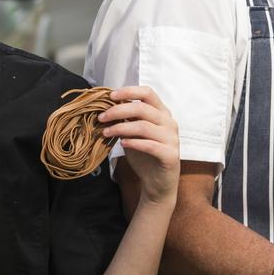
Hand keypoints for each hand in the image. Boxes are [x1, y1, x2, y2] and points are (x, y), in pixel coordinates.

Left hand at [98, 86, 179, 205]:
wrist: (157, 183)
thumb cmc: (144, 155)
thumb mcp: (134, 133)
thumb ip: (127, 118)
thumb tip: (106, 105)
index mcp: (162, 113)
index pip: (148, 93)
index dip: (129, 91)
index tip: (110, 96)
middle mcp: (169, 122)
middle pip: (142, 108)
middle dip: (118, 110)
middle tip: (101, 117)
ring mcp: (172, 139)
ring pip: (143, 126)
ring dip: (120, 128)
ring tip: (106, 132)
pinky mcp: (170, 155)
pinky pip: (150, 145)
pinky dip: (133, 143)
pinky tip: (122, 144)